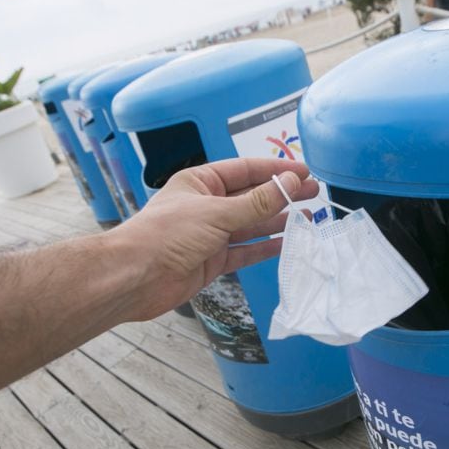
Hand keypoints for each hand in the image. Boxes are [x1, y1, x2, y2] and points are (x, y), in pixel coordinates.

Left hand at [107, 157, 318, 320]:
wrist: (135, 278)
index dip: (276, 170)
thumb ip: (257, 202)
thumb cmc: (166, 235)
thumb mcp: (217, 213)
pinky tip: (285, 244)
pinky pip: (244, 251)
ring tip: (307, 217)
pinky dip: (264, 248)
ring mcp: (209, 234)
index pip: (245, 170)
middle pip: (251, 197)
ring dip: (276, 221)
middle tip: (313, 193)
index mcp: (200, 182)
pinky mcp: (211, 261)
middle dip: (282, 195)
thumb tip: (292, 183)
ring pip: (250, 225)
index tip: (304, 171)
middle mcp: (206, 205)